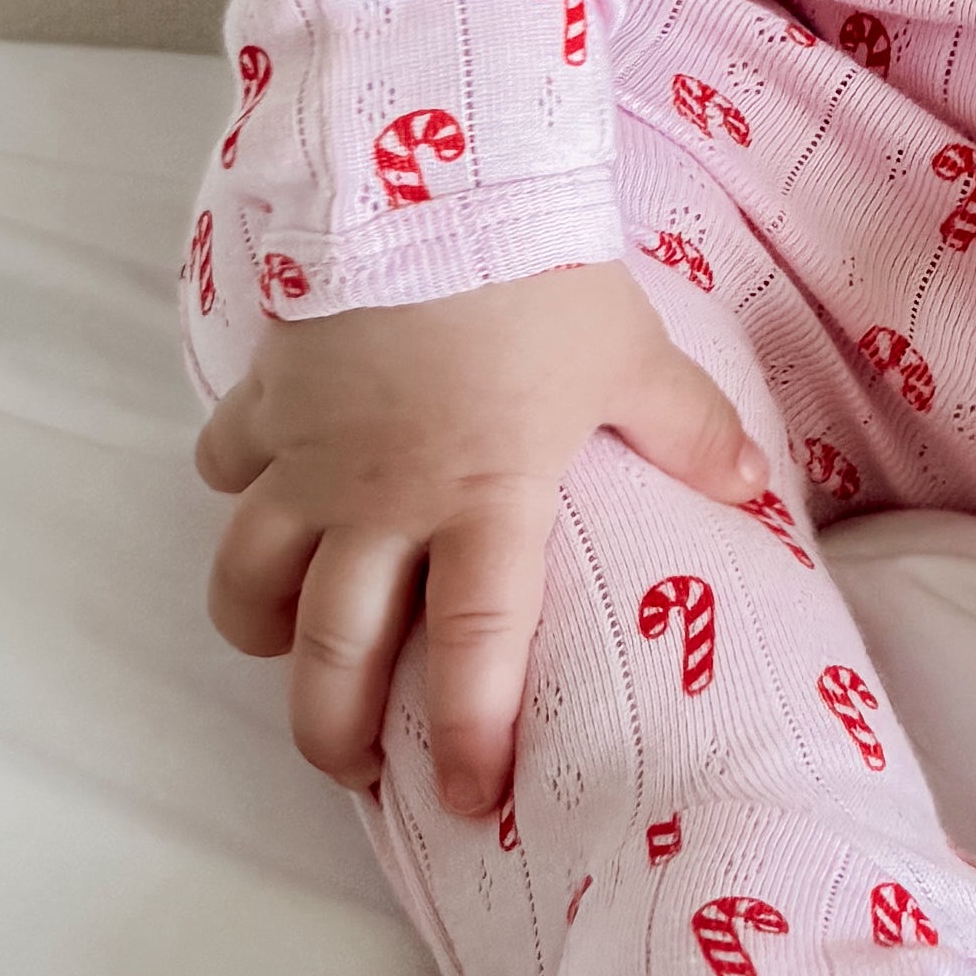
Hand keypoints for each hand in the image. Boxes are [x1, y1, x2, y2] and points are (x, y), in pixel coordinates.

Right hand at [192, 258, 761, 816]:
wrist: (426, 176)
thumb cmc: (537, 272)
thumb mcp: (630, 354)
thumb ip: (688, 430)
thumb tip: (752, 490)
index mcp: (484, 500)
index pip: (472, 650)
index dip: (465, 735)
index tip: (466, 799)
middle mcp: (382, 499)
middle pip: (333, 650)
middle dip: (331, 729)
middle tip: (350, 769)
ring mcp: (310, 453)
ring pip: (250, 578)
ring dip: (262, 627)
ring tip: (287, 646)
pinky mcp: (267, 396)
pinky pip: (223, 464)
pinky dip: (230, 488)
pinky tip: (254, 491)